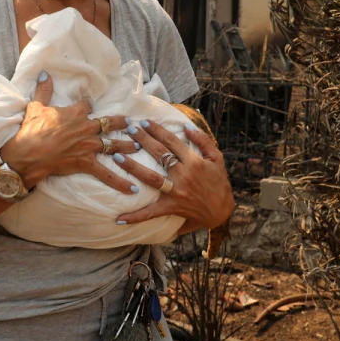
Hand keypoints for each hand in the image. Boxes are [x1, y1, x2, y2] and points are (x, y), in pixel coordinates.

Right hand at [0, 72, 140, 193]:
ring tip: (139, 147)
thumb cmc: (32, 130)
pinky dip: (120, 182)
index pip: (87, 105)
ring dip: (128, 146)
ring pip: (114, 145)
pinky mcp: (87, 162)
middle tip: (133, 124)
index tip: (89, 107)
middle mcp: (87, 128)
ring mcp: (89, 146)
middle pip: (110, 124)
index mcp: (76, 113)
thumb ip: (43, 89)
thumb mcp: (36, 106)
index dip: (88, 106)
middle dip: (122, 123)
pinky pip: (107, 174)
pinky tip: (133, 189)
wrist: (29, 153)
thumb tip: (44, 73)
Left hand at [111, 118, 234, 229]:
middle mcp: (184, 175)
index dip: (157, 130)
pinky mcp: (172, 207)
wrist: (222, 210)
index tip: (144, 122)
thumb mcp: (217, 158)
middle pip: (159, 154)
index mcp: (194, 161)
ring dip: (133, 166)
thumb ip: (203, 140)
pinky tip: (119, 218)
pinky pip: (151, 212)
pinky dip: (135, 216)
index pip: (171, 141)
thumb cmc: (219, 182)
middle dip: (143, 139)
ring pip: (151, 177)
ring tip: (117, 156)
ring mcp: (176, 191)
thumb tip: (186, 127)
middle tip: (129, 129)